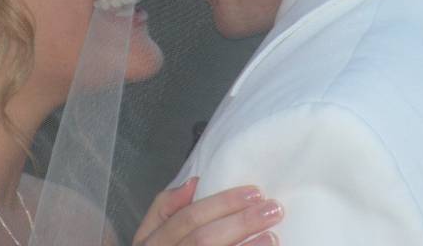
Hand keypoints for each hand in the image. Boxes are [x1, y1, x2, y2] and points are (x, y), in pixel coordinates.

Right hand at [133, 178, 282, 245]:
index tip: (254, 192)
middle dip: (240, 223)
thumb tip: (193, 183)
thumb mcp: (149, 235)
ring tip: (273, 237)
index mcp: (151, 243)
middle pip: (203, 240)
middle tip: (273, 210)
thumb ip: (165, 209)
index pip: (188, 218)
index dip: (221, 203)